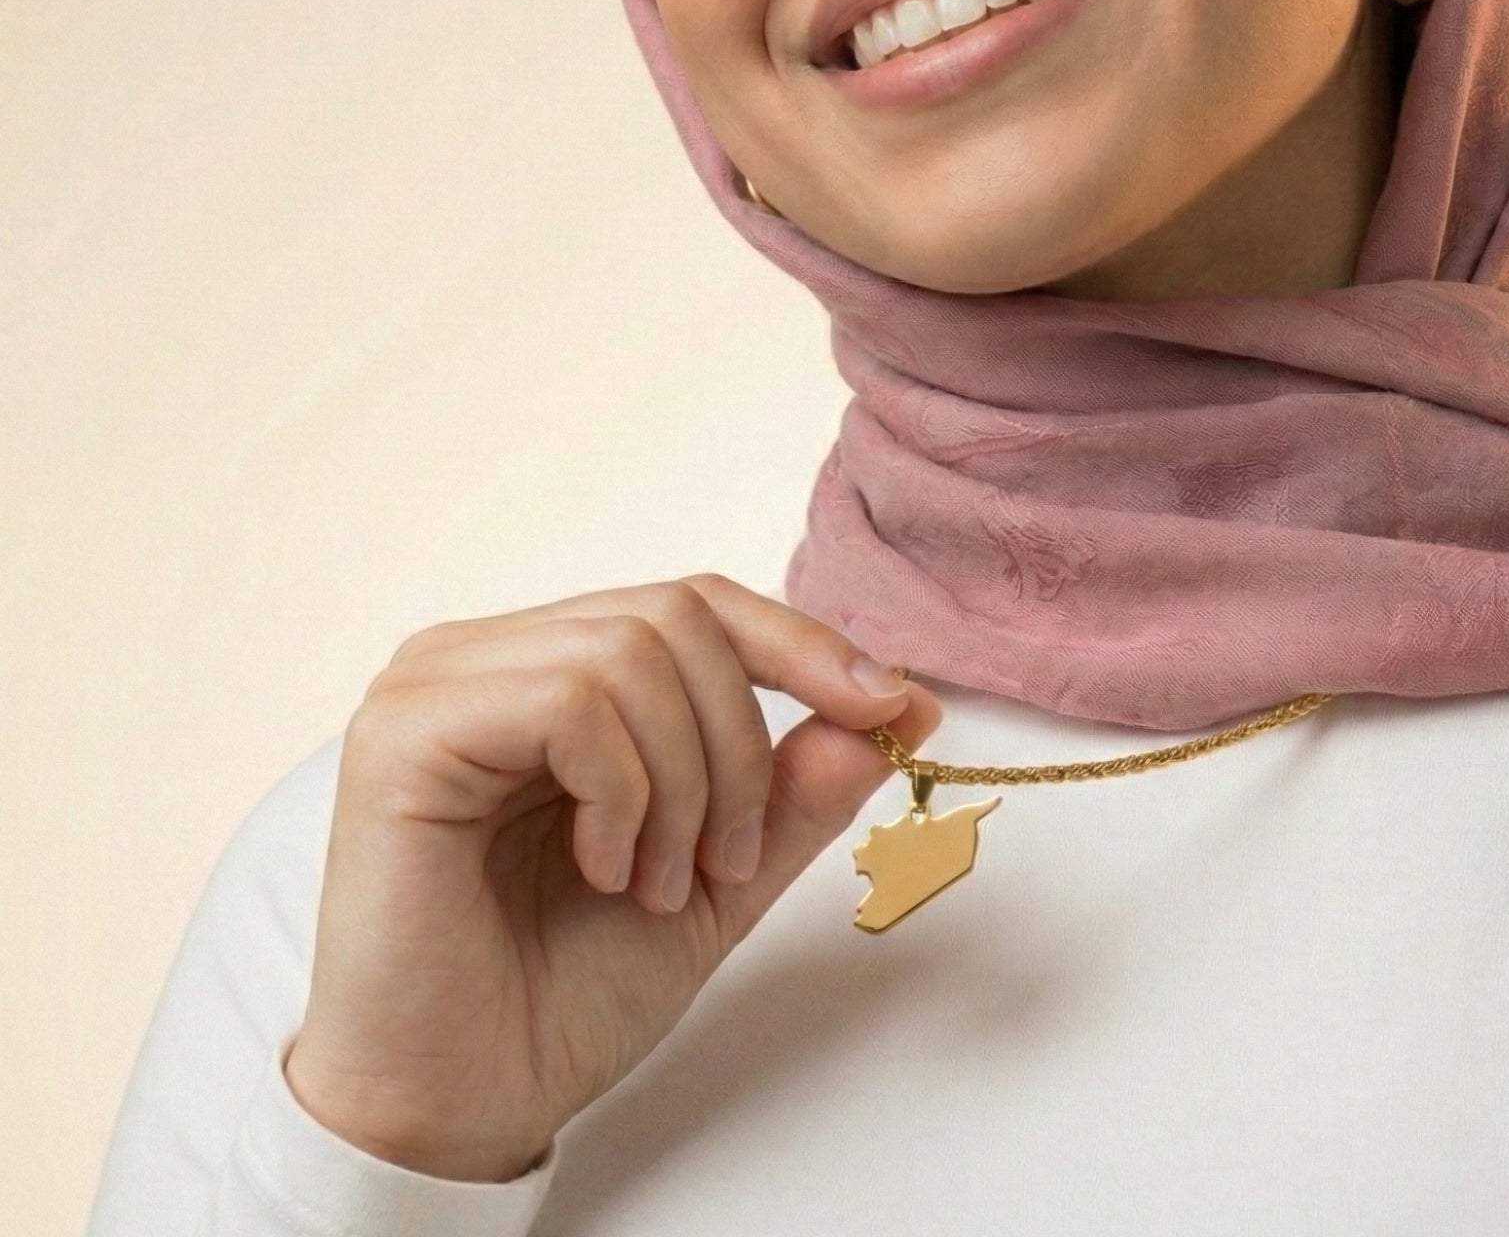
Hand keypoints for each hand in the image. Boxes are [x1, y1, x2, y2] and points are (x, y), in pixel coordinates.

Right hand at [283, 574, 937, 1181]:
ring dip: (683, 780)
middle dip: (739, 741)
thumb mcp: (720, 875)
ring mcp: (435, 684)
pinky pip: (568, 702)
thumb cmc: (564, 995)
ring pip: (632, 651)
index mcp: (552, 672)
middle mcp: (487, 657)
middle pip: (677, 614)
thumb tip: (898, 703)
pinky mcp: (404, 731)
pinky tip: (603, 870)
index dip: (801, 643)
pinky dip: (622, 792)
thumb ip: (796, 786)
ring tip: (657, 882)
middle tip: (723, 859)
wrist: (461, 1109)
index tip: (890, 707)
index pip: (697, 604)